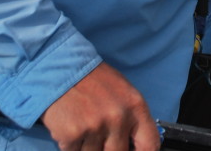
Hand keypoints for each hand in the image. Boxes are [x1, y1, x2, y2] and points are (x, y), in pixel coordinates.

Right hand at [41, 62, 159, 150]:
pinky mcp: (72, 134)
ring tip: (84, 125)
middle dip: (109, 148)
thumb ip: (132, 119)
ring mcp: (95, 126)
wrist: (60, 67)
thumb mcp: (123, 93)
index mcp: (135, 106)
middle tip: (100, 136)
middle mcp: (118, 117)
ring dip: (88, 146)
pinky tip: (72, 126)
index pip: (149, 145)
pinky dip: (71, 145)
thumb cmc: (93, 80)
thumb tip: (135, 145)